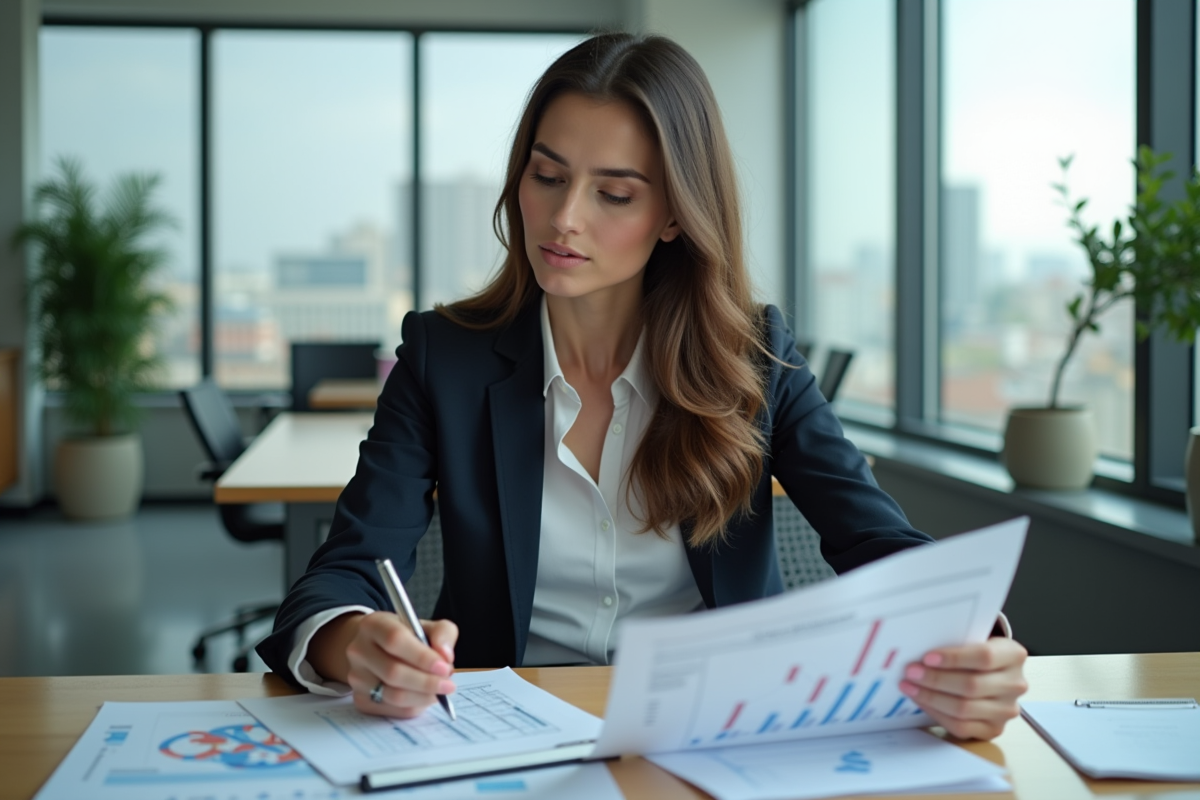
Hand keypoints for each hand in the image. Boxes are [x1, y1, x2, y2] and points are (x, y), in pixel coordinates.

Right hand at [344, 611, 458, 718]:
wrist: (377, 649)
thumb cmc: (407, 636)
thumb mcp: (427, 625)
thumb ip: (443, 633)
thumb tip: (446, 657)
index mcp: (373, 624)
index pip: (395, 640)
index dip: (422, 656)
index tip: (444, 667)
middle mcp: (359, 650)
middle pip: (393, 672)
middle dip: (427, 682)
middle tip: (449, 684)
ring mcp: (356, 677)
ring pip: (393, 695)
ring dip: (423, 696)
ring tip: (440, 690)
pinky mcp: (360, 699)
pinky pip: (392, 710)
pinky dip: (414, 706)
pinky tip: (425, 697)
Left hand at [898, 636, 1027, 739]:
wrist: (994, 674)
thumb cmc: (977, 653)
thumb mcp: (975, 639)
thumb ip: (956, 641)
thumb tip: (918, 647)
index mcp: (1013, 655)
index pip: (984, 656)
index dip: (954, 658)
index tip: (927, 658)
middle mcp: (1015, 684)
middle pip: (971, 685)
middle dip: (935, 679)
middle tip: (911, 673)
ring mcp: (1006, 710)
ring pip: (964, 708)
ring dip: (931, 697)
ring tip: (910, 686)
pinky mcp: (994, 729)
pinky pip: (961, 726)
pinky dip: (936, 713)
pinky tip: (922, 701)